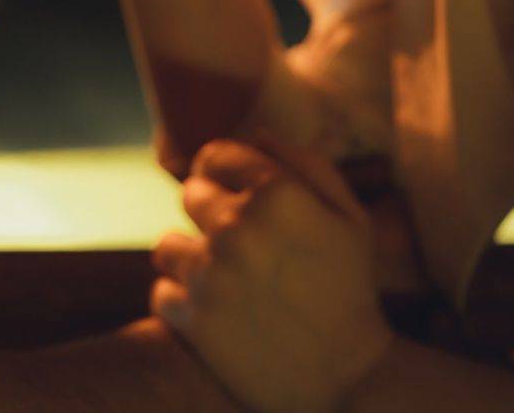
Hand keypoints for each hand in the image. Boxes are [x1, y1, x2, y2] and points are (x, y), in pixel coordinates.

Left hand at [151, 139, 393, 412]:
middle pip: (189, 195)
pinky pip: (162, 292)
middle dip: (208, 213)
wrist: (351, 378)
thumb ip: (307, 164)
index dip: (221, 171)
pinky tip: (211, 310)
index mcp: (276, 191)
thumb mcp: (350, 217)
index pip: (216, 156)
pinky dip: (181, 301)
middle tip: (234, 242)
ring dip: (188, 257)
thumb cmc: (351, 291)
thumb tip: (258, 135)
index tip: (227, 191)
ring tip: (218, 277)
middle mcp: (237, 225)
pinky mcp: (194, 320)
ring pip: (167, 245)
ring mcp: (211, 273)